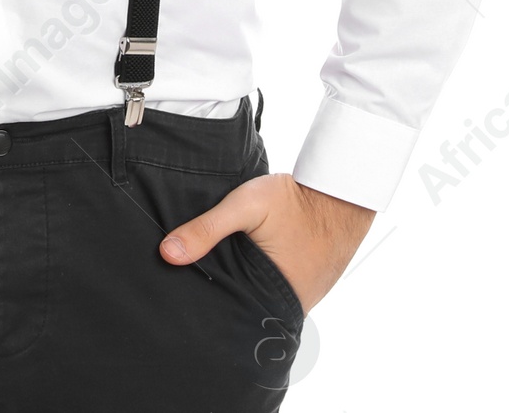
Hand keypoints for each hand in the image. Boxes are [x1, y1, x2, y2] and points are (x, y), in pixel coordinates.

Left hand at [160, 172, 373, 315]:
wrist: (341, 193)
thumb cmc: (295, 200)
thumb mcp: (245, 206)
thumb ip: (207, 228)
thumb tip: (168, 253)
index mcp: (272, 297)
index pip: (231, 315)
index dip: (208, 307)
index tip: (185, 299)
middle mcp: (289, 306)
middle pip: (245, 309)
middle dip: (224, 298)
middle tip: (196, 284)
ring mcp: (302, 298)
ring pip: (261, 300)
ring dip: (244, 288)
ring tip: (219, 275)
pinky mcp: (308, 286)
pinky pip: (277, 290)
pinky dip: (262, 280)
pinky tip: (248, 265)